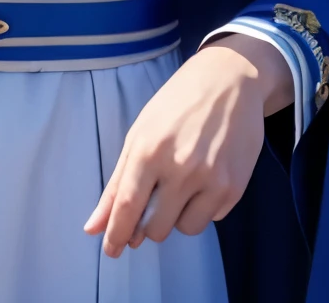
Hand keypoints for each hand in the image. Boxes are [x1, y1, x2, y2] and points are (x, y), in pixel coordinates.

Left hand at [84, 35, 293, 257]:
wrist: (229, 79)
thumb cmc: (177, 103)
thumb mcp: (140, 133)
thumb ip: (116, 183)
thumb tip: (94, 228)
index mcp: (150, 149)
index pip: (127, 206)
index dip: (115, 234)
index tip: (110, 249)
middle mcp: (182, 167)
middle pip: (155, 228)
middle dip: (148, 223)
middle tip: (153, 200)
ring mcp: (212, 179)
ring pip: (184, 229)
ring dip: (177, 217)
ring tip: (181, 184)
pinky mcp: (235, 187)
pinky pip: (211, 218)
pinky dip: (202, 206)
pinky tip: (205, 176)